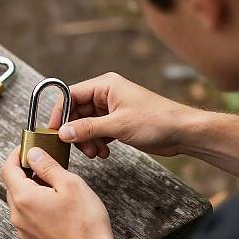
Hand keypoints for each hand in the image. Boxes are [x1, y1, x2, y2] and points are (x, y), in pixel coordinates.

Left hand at [1, 146, 120, 238]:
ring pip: (20, 201)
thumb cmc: (85, 224)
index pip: (8, 169)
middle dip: (25, 171)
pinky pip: (26, 216)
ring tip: (53, 184)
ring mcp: (24, 230)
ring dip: (31, 188)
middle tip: (44, 163)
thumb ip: (47, 166)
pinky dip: (35, 205)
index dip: (16, 154)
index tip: (26, 148)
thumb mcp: (69, 184)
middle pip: (12, 185)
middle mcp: (18, 216)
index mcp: (24, 198)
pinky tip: (54, 204)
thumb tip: (33, 154)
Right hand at [50, 72, 200, 158]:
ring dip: (87, 140)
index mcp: (105, 86)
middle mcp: (106, 95)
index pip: (71, 95)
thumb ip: (88, 129)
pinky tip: (104, 152)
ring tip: (96, 152)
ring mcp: (112, 109)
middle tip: (80, 148)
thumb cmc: (156, 121)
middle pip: (77, 112)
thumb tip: (63, 132)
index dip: (60, 113)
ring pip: (86, 125)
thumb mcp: (118, 125)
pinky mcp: (118, 123)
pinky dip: (97, 142)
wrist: (183, 132)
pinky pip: (97, 132)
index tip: (55, 131)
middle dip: (76, 132)